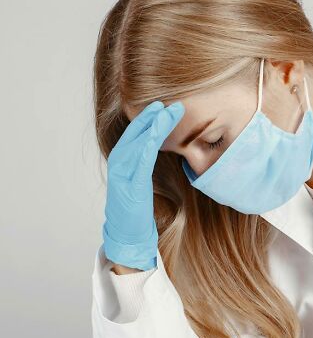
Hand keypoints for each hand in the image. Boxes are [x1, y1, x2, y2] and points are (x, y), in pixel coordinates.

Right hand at [102, 100, 184, 269]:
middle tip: (169, 103)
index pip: (136, 134)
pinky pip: (140, 163)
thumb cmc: (136, 208)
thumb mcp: (142, 180)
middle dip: (151, 117)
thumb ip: (146, 162)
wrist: (127, 235)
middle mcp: (118, 164)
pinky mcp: (130, 188)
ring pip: (137, 144)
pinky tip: (158, 135)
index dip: (149, 119)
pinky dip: (148, 147)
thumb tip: (159, 144)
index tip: (164, 105)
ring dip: (153, 127)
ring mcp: (122, 175)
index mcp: (122, 161)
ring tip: (166, 112)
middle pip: (135, 134)